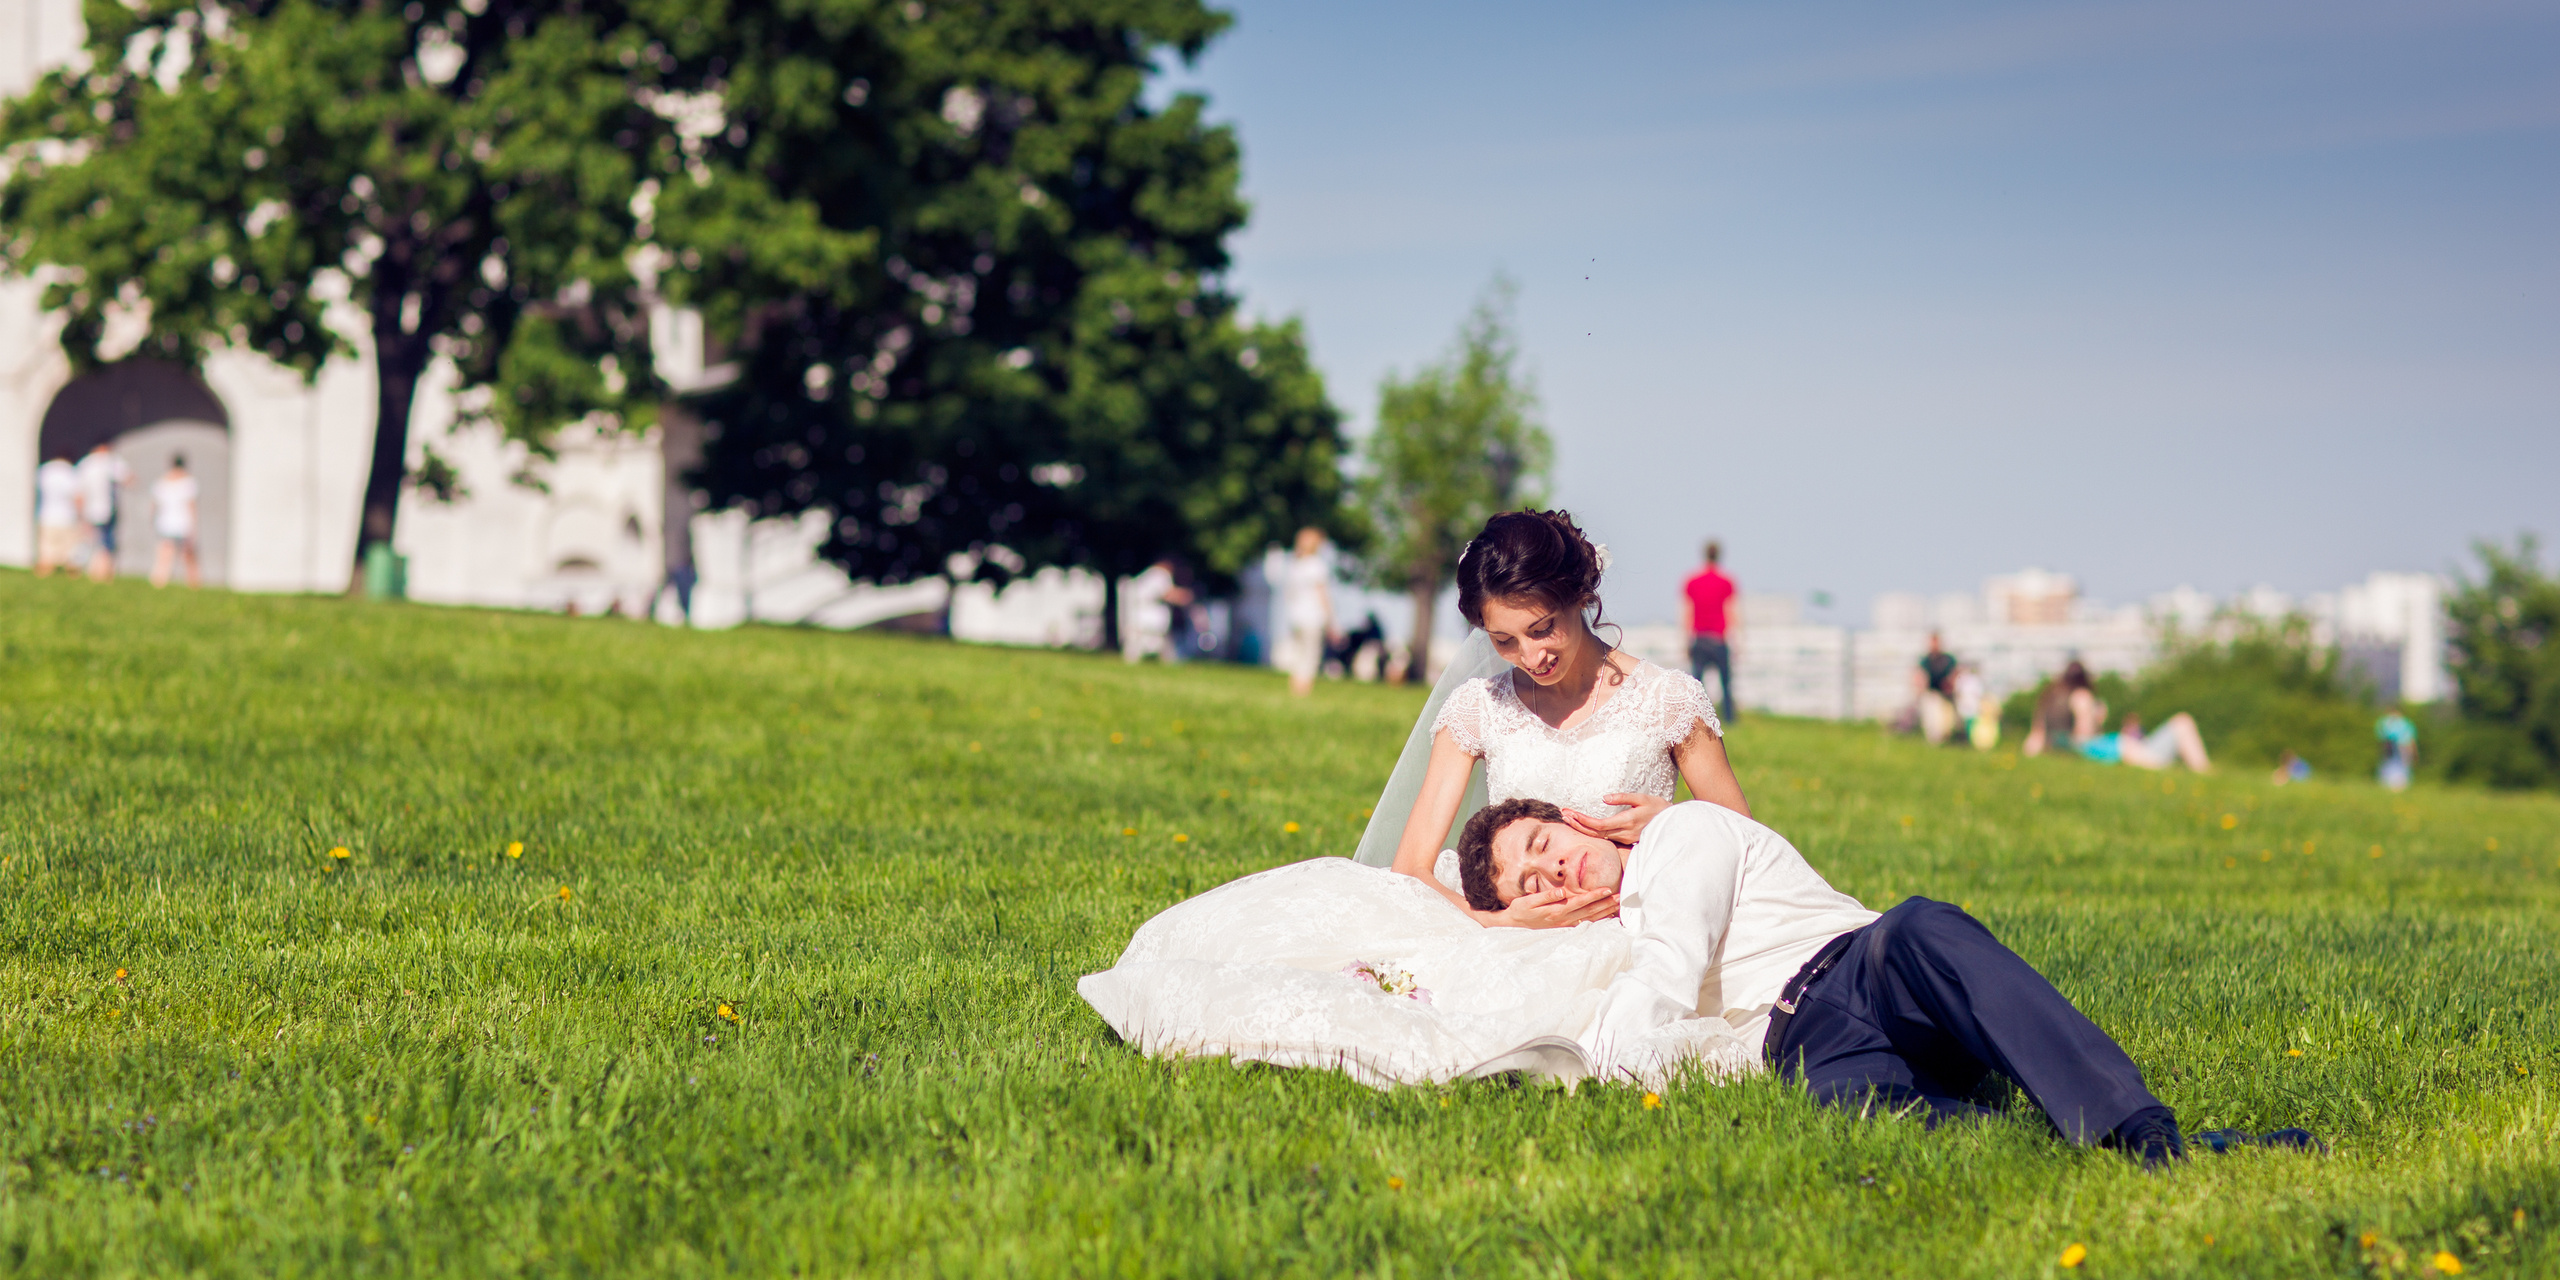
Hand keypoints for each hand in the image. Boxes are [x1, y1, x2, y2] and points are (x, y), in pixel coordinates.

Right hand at [1486, 886, 1618, 928]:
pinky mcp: (1565, 928)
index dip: (1594, 896)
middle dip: (1605, 904)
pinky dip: (1597, 920)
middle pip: (1589, 912)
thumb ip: (1546, 896)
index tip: (1607, 889)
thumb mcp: (1529, 901)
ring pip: (1590, 919)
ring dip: (1604, 912)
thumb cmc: (1521, 911)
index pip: (1580, 902)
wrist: (1514, 926)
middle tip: (1620, 897)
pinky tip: (1605, 916)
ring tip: (1617, 905)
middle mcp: (1564, 920)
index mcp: (1556, 911)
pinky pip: (1585, 924)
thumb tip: (1562, 891)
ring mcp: (1566, 925)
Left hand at [1561, 793, 1671, 844]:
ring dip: (1582, 828)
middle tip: (1563, 815)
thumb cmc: (1659, 809)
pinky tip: (1583, 826)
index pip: (1598, 825)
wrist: (1674, 825)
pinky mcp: (1625, 839)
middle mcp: (1623, 833)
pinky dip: (1592, 832)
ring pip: (1599, 836)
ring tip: (1569, 818)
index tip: (1569, 812)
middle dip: (1577, 824)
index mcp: (1626, 822)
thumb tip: (1605, 798)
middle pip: (1594, 832)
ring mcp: (1624, 838)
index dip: (1582, 820)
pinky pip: (1605, 838)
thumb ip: (1623, 797)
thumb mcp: (1643, 798)